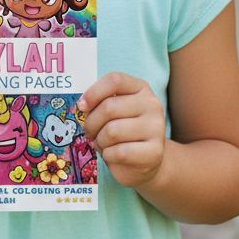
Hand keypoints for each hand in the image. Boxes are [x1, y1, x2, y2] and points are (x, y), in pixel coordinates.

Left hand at [79, 73, 166, 189]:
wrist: (147, 158)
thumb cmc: (124, 130)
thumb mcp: (115, 110)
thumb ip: (101, 102)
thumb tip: (82, 105)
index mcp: (141, 88)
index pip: (115, 80)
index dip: (93, 92)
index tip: (81, 106)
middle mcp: (152, 105)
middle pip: (109, 107)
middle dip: (91, 123)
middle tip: (89, 132)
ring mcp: (156, 128)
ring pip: (112, 131)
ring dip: (100, 141)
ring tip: (102, 144)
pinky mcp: (155, 151)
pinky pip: (119, 152)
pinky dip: (108, 156)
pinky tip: (112, 155)